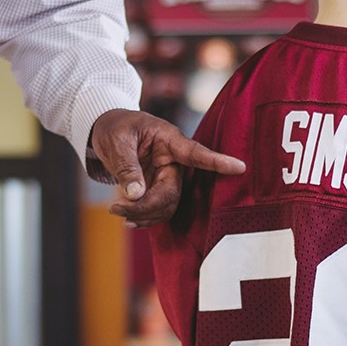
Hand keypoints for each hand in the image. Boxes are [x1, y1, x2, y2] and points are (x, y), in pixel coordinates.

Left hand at [90, 109, 245, 227]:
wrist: (107, 132)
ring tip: (116, 210)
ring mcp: (167, 177)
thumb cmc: (116, 127)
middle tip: (117, 208)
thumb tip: (135, 194)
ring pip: (167, 206)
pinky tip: (127, 218)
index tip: (239, 167)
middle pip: (172, 192)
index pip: (196, 153)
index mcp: (169, 140)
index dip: (218, 162)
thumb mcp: (117, 141)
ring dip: (143, 215)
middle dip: (147, 206)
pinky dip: (142, 218)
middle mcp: (173, 161)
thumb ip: (127, 166)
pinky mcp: (158, 189)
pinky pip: (158, 211)